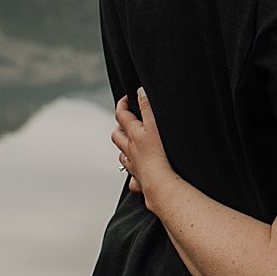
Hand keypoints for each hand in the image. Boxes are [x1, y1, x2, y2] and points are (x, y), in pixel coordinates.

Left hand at [111, 88, 176, 208]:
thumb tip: (140, 91)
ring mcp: (133, 166)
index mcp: (133, 135)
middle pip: (117, 135)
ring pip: (122, 155)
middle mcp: (129, 150)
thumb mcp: (154, 125)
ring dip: (124, 148)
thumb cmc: (159, 155)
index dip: (123, 104)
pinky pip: (133, 177)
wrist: (159, 184)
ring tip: (132, 145)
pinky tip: (139, 173)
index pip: (121, 115)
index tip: (128, 97)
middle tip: (127, 121)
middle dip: (119, 127)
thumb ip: (147, 107)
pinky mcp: (140, 181)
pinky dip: (133, 173)